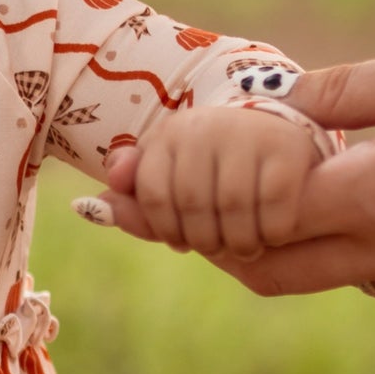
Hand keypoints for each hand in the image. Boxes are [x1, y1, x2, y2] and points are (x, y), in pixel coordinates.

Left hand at [102, 32, 374, 294]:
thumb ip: (345, 93)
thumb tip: (271, 104)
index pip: (255, 218)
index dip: (179, 205)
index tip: (127, 184)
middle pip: (265, 270)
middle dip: (196, 242)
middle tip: (141, 211)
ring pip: (310, 280)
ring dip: (250, 251)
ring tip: (203, 211)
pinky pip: (361, 272)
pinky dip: (312, 248)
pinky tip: (294, 209)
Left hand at [105, 104, 320, 260]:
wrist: (282, 134)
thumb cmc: (217, 168)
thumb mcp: (174, 180)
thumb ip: (133, 197)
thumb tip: (86, 206)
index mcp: (171, 133)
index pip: (153, 194)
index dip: (165, 229)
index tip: (181, 241)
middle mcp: (206, 125)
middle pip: (192, 203)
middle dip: (203, 238)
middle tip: (216, 248)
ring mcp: (249, 133)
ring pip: (231, 207)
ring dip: (238, 242)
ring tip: (243, 248)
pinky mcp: (288, 149)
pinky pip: (272, 208)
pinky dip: (270, 233)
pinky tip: (271, 235)